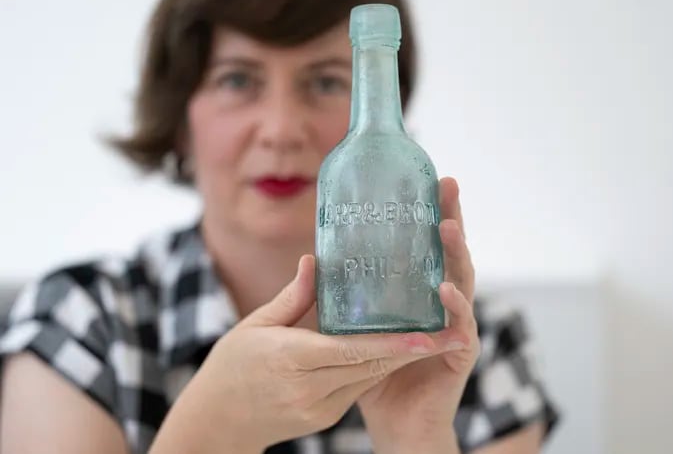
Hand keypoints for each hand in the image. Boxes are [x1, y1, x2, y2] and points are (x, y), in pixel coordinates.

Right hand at [150, 255, 461, 453]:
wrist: (215, 422)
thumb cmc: (230, 366)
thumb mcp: (255, 324)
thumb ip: (293, 296)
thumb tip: (315, 261)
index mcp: (291, 359)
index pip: (352, 351)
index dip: (394, 346)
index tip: (427, 337)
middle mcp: (308, 388)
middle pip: (370, 367)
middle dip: (412, 352)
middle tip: (448, 333)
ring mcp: (317, 408)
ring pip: (368, 380)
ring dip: (398, 360)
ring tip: (431, 338)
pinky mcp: (322, 419)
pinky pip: (356, 390)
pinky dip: (376, 370)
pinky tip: (393, 351)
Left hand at [357, 177, 479, 452]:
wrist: (396, 421)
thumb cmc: (377, 371)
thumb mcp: (355, 325)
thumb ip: (342, 292)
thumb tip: (314, 257)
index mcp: (420, 292)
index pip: (429, 245)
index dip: (431, 213)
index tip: (429, 180)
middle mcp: (443, 302)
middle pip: (450, 252)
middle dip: (451, 217)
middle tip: (448, 185)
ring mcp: (454, 326)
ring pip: (462, 281)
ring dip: (456, 253)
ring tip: (445, 227)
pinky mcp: (458, 353)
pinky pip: (460, 326)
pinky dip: (454, 307)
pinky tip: (442, 288)